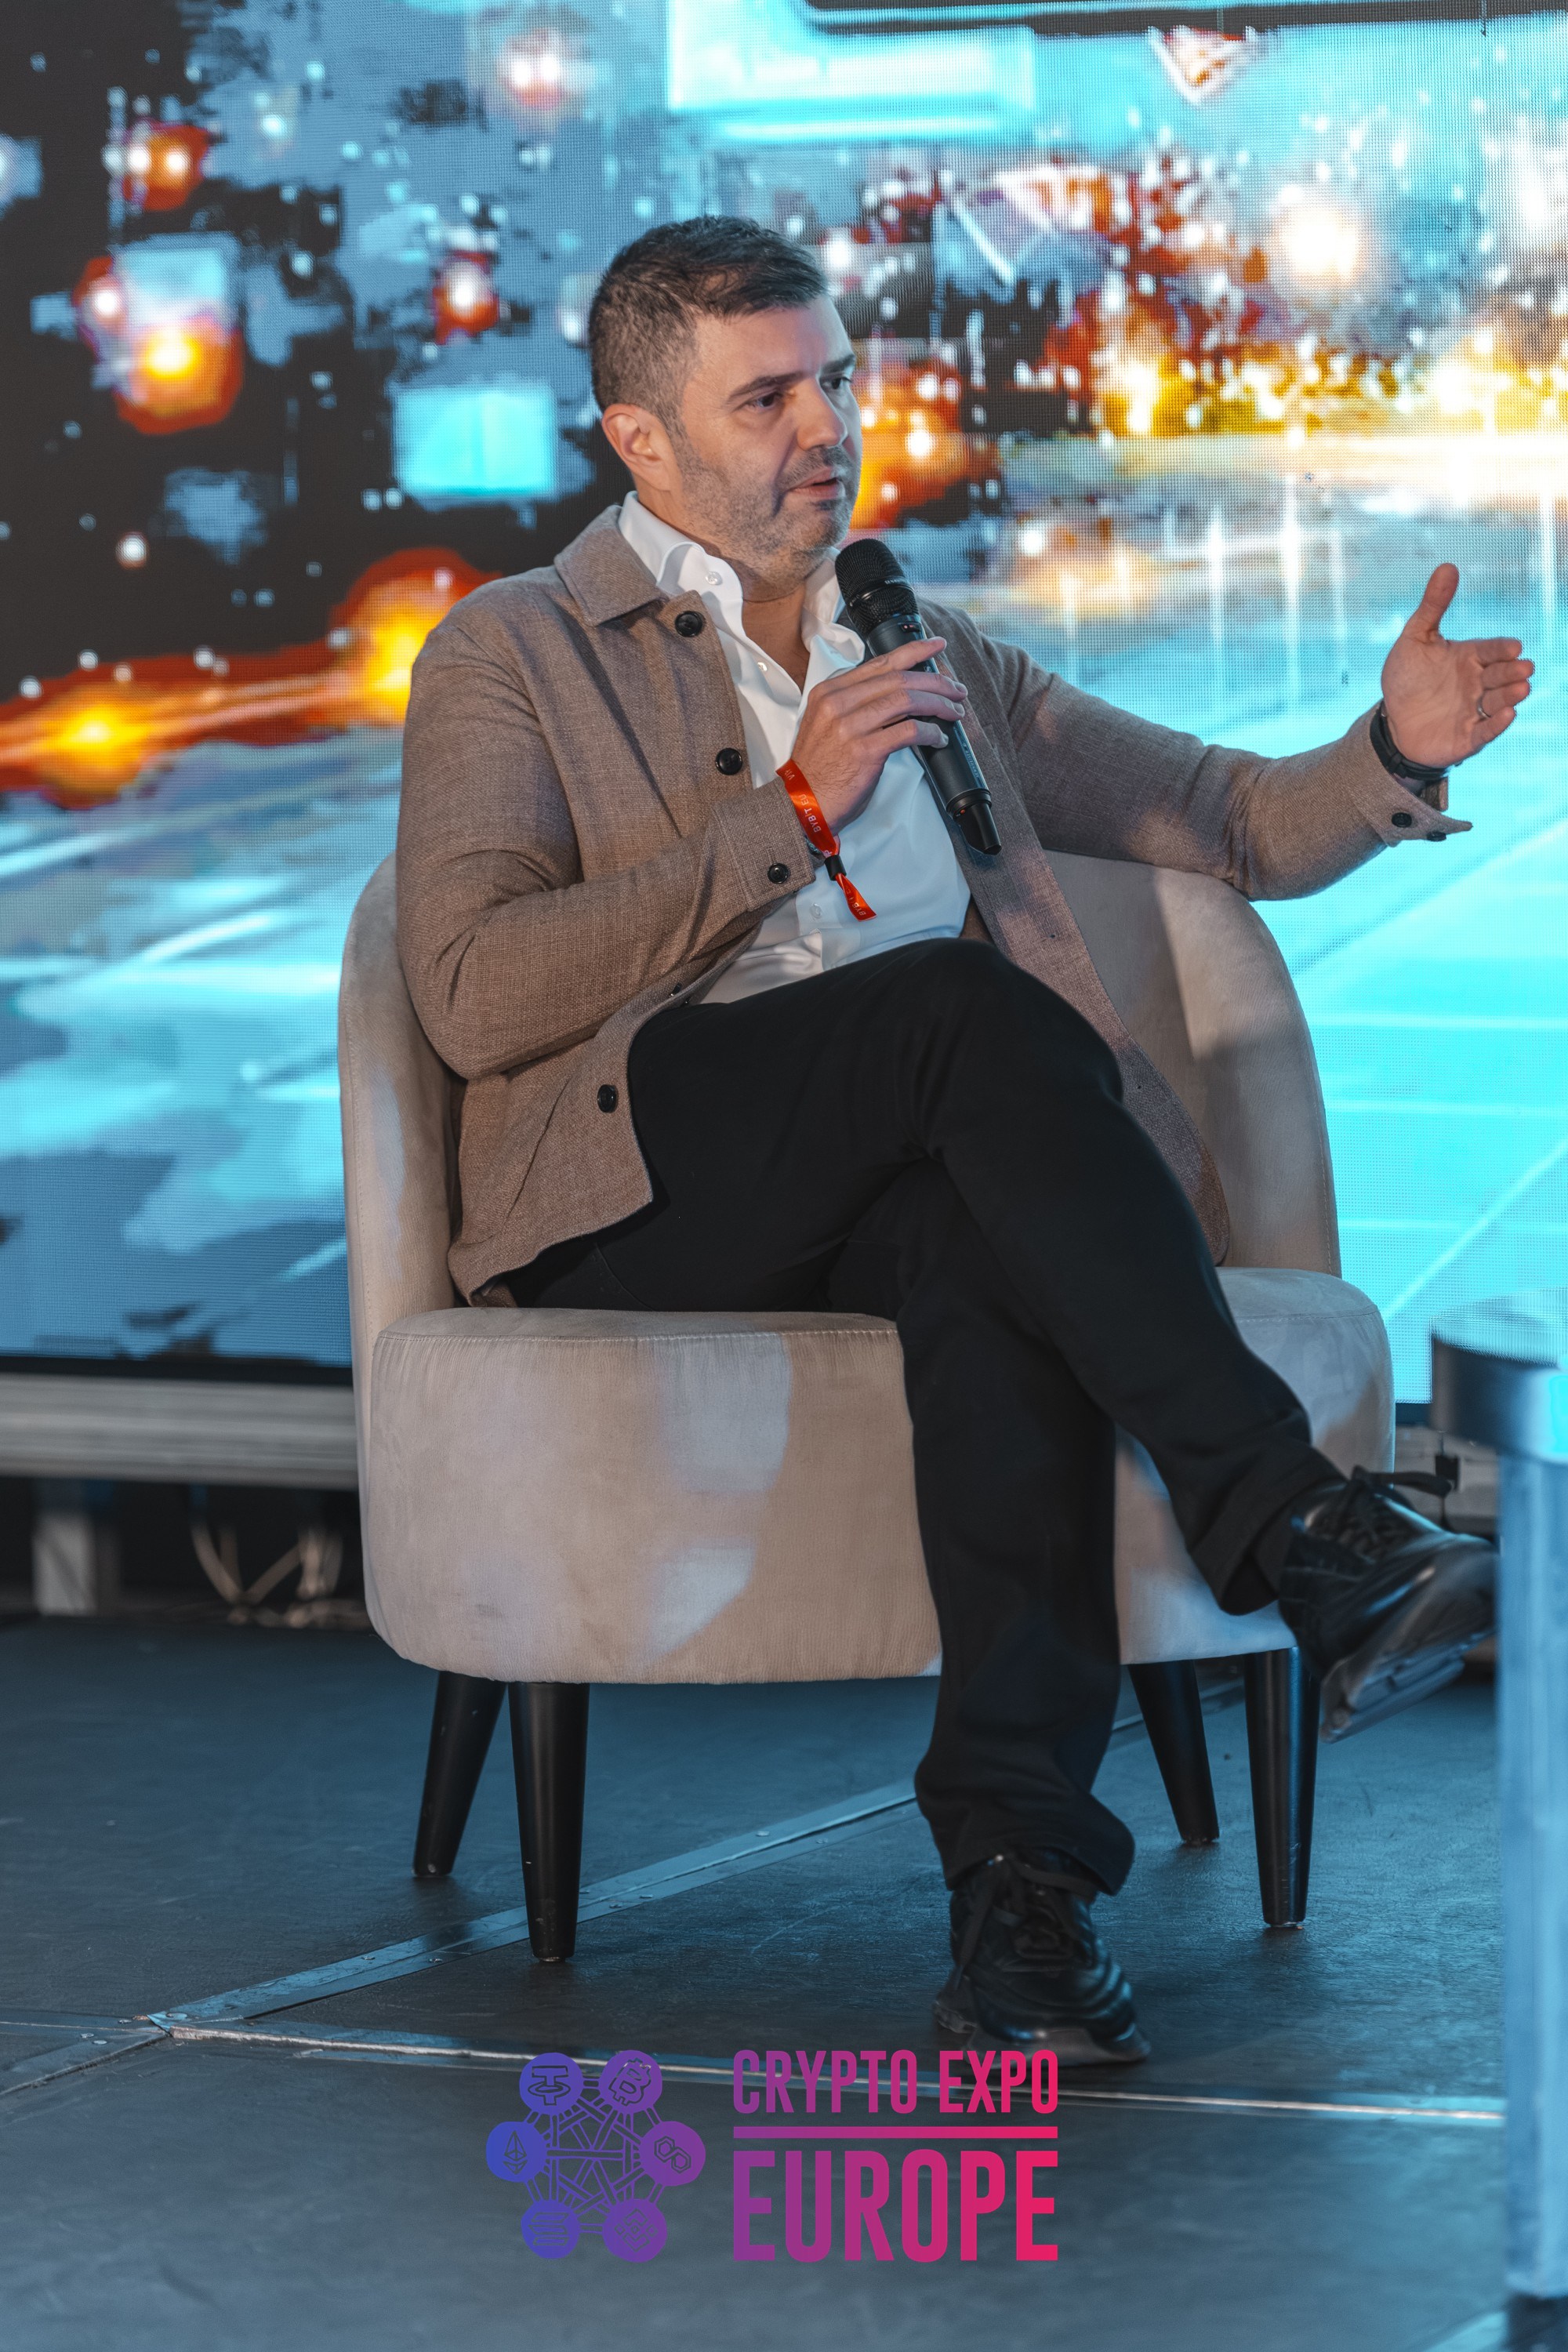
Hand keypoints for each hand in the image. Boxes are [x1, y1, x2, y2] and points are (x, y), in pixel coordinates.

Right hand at [787, 637, 966, 832]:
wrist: (802, 803)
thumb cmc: (819, 768)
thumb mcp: (827, 724)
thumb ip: (855, 703)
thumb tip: (898, 692)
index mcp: (830, 692)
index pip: (880, 663)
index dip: (914, 651)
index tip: (936, 646)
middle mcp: (838, 703)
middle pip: (899, 679)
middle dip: (935, 681)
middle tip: (956, 689)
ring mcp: (850, 726)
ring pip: (906, 701)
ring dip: (938, 705)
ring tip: (953, 712)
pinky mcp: (864, 751)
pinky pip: (909, 732)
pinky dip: (930, 733)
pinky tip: (938, 738)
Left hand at [1381, 563, 1533, 767]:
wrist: (1391, 722)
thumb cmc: (1406, 679)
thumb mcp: (1415, 639)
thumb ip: (1432, 606)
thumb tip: (1447, 566)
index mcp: (1469, 657)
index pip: (1491, 650)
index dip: (1502, 649)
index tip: (1513, 646)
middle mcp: (1477, 683)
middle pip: (1500, 675)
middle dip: (1512, 671)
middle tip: (1524, 667)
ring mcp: (1474, 710)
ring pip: (1498, 701)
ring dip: (1511, 695)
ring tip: (1522, 687)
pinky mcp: (1467, 737)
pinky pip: (1485, 731)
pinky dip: (1497, 724)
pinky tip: (1508, 715)